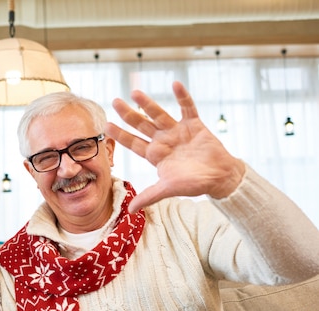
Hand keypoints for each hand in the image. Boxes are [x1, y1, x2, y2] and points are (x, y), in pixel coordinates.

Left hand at [107, 81, 244, 212]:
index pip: (133, 143)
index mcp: (155, 155)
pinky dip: (182, 96)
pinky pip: (187, 107)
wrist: (220, 178)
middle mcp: (164, 140)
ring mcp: (178, 131)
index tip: (106, 125)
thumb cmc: (194, 184)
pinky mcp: (195, 125)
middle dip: (128, 114)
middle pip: (141, 125)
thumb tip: (130, 210)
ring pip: (159, 114)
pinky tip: (175, 84)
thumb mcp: (168, 189)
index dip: (120, 135)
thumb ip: (149, 196)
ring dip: (148, 103)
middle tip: (115, 101)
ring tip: (135, 92)